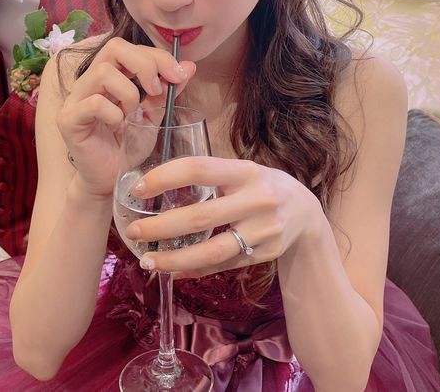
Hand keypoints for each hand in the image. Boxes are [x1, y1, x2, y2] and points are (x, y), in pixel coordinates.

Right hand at [56, 37, 195, 199]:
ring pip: (103, 73)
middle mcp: (89, 81)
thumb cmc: (128, 146)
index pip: (130, 48)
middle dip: (144, 64)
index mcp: (109, 75)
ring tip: (133, 114)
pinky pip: (94, 103)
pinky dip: (113, 114)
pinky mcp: (69, 120)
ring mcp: (76, 99)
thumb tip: (189, 66)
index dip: (157, 56)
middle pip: (114, 48)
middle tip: (156, 90)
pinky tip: (117, 127)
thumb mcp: (154, 115)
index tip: (178, 75)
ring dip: (129, 93)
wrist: (111, 180)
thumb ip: (167, 90)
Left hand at [125, 156, 320, 275]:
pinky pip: (224, 265)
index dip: (165, 177)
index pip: (199, 168)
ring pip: (212, 251)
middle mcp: (257, 199)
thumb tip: (159, 189)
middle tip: (133, 232)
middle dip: (160, 227)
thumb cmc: (261, 186)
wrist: (306, 212)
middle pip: (201, 217)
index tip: (138, 189)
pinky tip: (176, 270)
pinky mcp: (266, 253)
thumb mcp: (242, 171)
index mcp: (245, 171)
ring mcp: (264, 229)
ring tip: (148, 260)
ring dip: (175, 259)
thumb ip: (211, 177)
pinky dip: (196, 269)